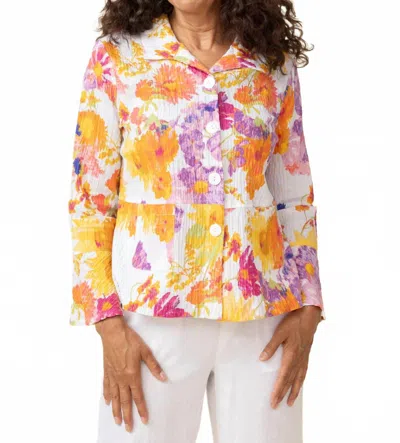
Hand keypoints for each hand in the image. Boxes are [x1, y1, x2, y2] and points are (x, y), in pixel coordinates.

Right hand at [95, 316, 166, 432]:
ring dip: (116, 410)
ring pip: (114, 397)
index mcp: (132, 375)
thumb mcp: (145, 351)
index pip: (138, 396)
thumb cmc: (129, 339)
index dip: (141, 409)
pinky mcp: (107, 370)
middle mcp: (121, 378)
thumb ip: (154, 366)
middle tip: (129, 428)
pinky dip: (106, 396)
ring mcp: (112, 375)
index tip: (144, 420)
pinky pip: (106, 386)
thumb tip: (163, 377)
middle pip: (124, 401)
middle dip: (128, 416)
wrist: (112, 332)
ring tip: (117, 421)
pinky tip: (107, 402)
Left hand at [259, 306, 321, 408]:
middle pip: (289, 381)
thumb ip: (271, 346)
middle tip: (276, 406)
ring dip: (293, 391)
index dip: (278, 390)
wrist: (310, 316)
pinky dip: (300, 381)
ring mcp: (303, 358)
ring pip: (298, 379)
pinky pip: (304, 372)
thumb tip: (262, 359)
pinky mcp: (306, 354)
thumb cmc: (294, 322)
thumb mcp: (280, 332)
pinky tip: (299, 384)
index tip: (273, 401)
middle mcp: (298, 360)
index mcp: (291, 355)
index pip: (283, 377)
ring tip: (290, 402)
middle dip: (283, 394)